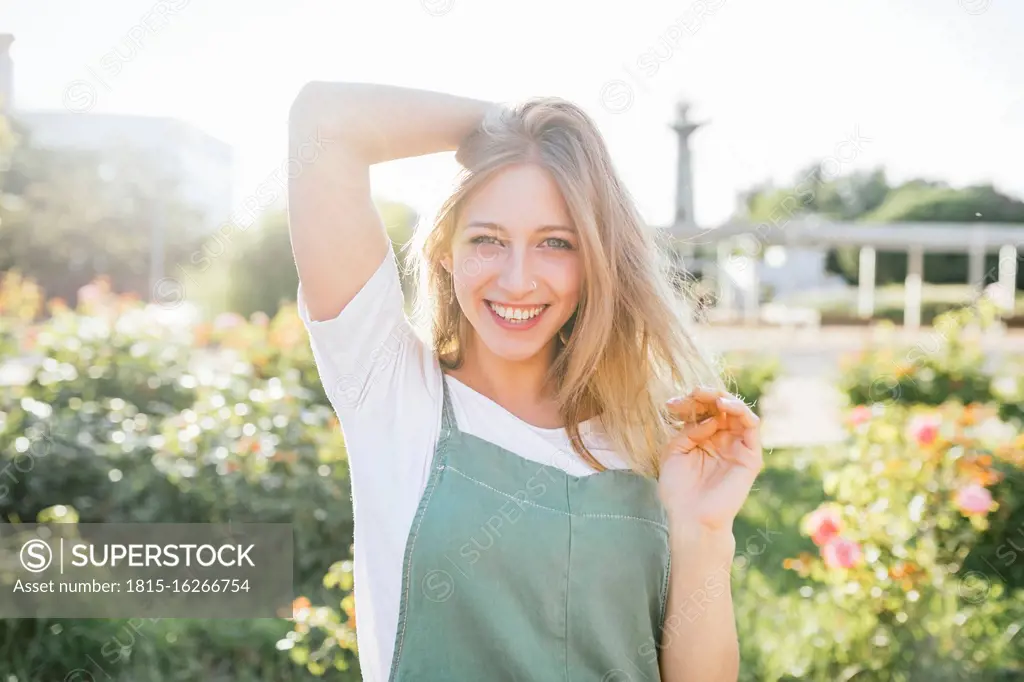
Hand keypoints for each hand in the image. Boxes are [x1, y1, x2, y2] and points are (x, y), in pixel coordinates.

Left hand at [657, 387, 762, 533]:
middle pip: (721, 407)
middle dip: (706, 396)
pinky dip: (740, 410)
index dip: (688, 402)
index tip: (670, 404)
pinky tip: (722, 407)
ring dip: (724, 398)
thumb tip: (709, 418)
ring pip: (738, 411)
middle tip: (693, 392)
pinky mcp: (750, 456)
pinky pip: (752, 426)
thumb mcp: (674, 452)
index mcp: (703, 439)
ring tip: (708, 396)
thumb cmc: (679, 490)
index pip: (702, 411)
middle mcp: (722, 440)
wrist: (690, 518)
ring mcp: (737, 447)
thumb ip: (689, 431)